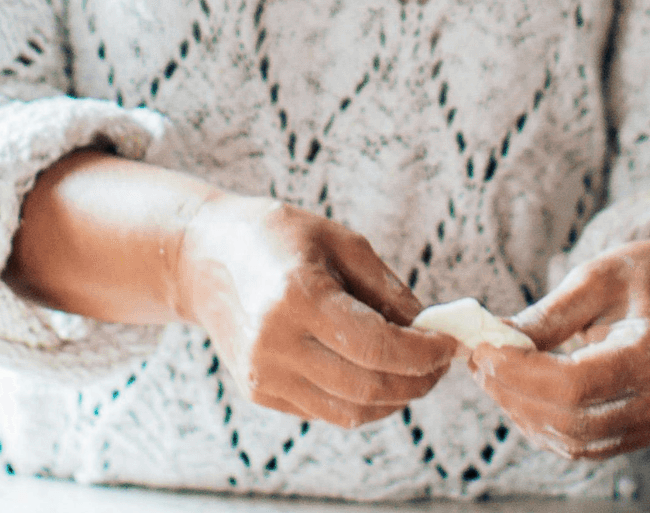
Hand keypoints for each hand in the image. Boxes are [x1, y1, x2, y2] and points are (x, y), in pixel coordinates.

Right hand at [171, 195, 454, 427]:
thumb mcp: (339, 241)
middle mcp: (276, 343)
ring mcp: (263, 374)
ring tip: (414, 370)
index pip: (378, 346)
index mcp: (298, 296)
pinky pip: (326, 411)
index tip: (449, 343)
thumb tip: (430, 329)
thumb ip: (388, 288)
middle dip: (418, 380)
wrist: (200, 258)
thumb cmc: (277, 237)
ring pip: (351, 411)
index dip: (424, 353)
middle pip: (369, 386)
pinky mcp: (259, 392)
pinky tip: (376, 374)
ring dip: (395, 398)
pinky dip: (362, 401)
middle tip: (440, 362)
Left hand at [467, 227, 649, 460]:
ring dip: (521, 412)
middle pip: (570, 420)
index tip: (483, 349)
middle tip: (478, 360)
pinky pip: (581, 444)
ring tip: (491, 372)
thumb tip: (490, 340)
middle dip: (513, 394)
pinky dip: (542, 423)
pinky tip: (517, 391)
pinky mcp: (639, 433)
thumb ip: (544, 317)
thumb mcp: (591, 279)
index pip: (576, 384)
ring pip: (572, 441)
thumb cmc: (639, 276)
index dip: (520, 373)